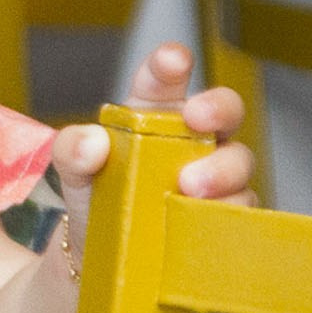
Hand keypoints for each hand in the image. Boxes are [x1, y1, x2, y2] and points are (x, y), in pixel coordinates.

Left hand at [52, 41, 253, 258]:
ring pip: (240, 162)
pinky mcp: (223, 215)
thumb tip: (91, 142)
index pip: (164, 81)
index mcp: (153, 115)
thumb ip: (71, 149)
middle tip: (197, 119)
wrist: (100, 253)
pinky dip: (225, 212)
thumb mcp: (74, 171)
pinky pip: (239, 210)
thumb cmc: (97, 195)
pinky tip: (202, 221)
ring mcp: (215, 177)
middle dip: (217, 107)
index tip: (172, 59)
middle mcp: (192, 139)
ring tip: (188, 187)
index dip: (170, 64)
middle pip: (224, 111)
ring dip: (221, 170)